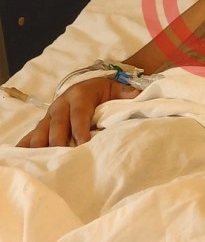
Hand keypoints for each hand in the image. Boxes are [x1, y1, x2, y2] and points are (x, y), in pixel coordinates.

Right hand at [16, 77, 139, 147]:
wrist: (91, 83)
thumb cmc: (105, 90)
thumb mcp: (116, 88)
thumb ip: (126, 93)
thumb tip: (137, 95)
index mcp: (79, 95)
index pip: (79, 113)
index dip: (79, 128)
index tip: (83, 143)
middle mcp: (61, 104)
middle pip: (57, 124)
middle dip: (59, 141)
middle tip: (65, 158)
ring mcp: (50, 115)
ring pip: (41, 131)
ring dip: (41, 146)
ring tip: (45, 162)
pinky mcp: (44, 124)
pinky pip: (31, 135)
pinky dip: (27, 146)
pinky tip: (25, 158)